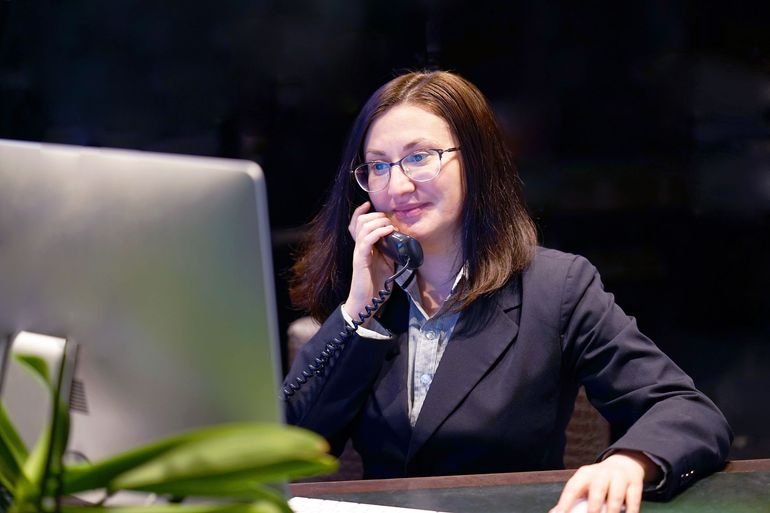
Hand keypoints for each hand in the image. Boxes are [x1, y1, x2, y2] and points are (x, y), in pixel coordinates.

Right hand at [343, 201, 395, 323]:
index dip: (360, 212)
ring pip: (362, 228)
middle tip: (388, 220)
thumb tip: (400, 239)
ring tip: (389, 225)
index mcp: (363, 246)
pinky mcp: (360, 261)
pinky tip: (388, 231)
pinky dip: (377, 233)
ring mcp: (358, 253)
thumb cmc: (375, 284)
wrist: (367, 302)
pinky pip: (365, 241)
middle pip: (360, 221)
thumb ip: (389, 250)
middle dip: (375, 216)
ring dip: (378, 222)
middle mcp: (358, 247)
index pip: (356, 224)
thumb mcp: (386, 263)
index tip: (369, 204)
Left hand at [551, 450, 660, 512]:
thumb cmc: (599, 480)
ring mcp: (619, 478)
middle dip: (593, 509)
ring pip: (616, 497)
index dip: (565, 502)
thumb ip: (572, 498)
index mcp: (584, 474)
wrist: (624, 464)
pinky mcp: (635, 484)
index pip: (573, 488)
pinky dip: (631, 512)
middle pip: (597, 491)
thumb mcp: (584, 483)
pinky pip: (634, 501)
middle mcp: (601, 474)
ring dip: (612, 512)